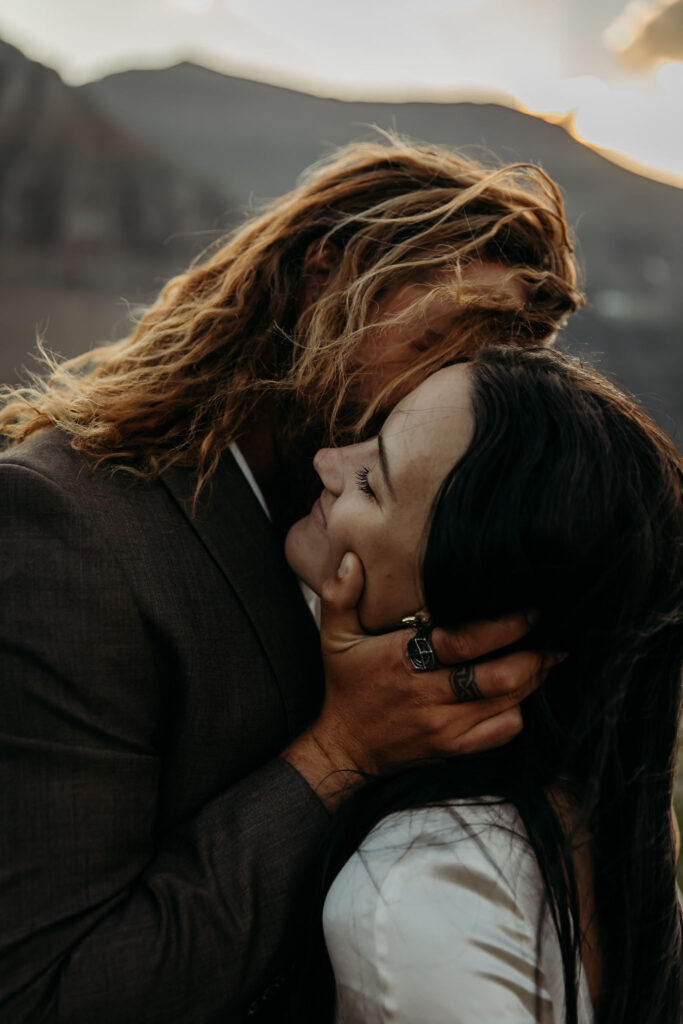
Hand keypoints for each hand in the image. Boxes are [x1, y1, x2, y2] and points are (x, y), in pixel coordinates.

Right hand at [283, 553, 560, 807]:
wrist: (343, 749)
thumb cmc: (345, 686)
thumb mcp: (333, 637)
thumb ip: (339, 595)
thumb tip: (352, 558)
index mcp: (404, 660)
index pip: (464, 642)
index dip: (503, 627)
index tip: (532, 609)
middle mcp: (429, 695)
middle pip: (498, 677)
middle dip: (536, 654)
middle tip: (562, 632)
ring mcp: (445, 726)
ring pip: (506, 702)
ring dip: (534, 678)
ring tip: (554, 654)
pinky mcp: (454, 748)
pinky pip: (501, 731)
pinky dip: (520, 710)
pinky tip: (524, 691)